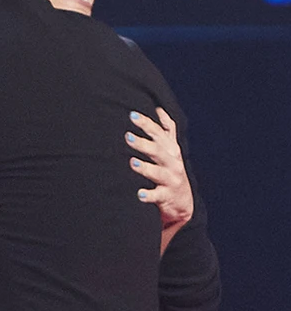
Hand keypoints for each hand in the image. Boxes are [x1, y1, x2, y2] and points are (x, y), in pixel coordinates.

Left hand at [129, 108, 191, 227]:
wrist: (183, 202)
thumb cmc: (170, 171)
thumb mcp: (171, 150)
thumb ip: (166, 131)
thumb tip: (159, 108)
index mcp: (171, 150)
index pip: (159, 133)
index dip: (147, 124)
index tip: (132, 115)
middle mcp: (172, 163)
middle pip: (158, 151)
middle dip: (143, 143)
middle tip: (127, 137)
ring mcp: (171, 180)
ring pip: (158, 173)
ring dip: (145, 168)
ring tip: (133, 163)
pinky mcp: (167, 196)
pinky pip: (157, 196)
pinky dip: (148, 195)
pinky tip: (139, 194)